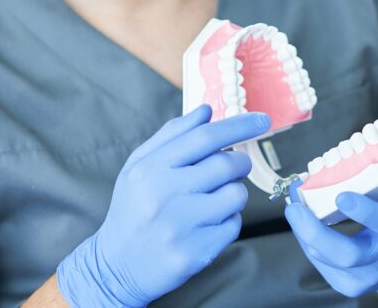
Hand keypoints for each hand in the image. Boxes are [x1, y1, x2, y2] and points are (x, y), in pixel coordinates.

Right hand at [57, 105, 268, 306]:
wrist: (115, 267)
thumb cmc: (134, 208)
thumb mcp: (141, 166)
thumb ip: (173, 134)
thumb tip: (207, 110)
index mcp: (150, 169)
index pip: (205, 138)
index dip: (239, 126)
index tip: (262, 120)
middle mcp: (164, 196)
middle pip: (227, 164)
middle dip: (240, 162)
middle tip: (235, 166)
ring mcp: (179, 227)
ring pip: (236, 195)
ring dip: (234, 193)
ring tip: (214, 199)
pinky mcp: (194, 253)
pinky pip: (234, 225)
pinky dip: (228, 221)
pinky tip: (207, 224)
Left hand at [285, 125, 377, 304]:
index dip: (364, 211)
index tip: (341, 194)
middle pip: (349, 254)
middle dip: (316, 232)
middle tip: (296, 207)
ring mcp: (368, 273)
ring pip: (330, 262)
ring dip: (305, 235)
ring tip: (293, 207)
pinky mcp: (350, 283)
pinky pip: (323, 268)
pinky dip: (308, 245)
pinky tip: (300, 223)